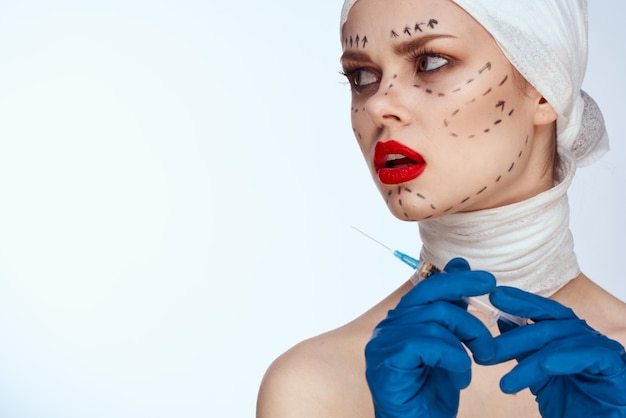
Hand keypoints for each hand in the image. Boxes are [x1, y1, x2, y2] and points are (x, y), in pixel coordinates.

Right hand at [365, 258, 495, 417]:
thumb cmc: (431, 398)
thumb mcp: (449, 349)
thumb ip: (452, 312)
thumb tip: (459, 265)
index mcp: (399, 322)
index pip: (426, 287)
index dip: (456, 278)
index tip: (486, 279)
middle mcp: (386, 329)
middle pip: (428, 296)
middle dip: (465, 295)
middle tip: (493, 297)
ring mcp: (383, 345)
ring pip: (434, 321)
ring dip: (467, 340)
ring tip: (481, 361)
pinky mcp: (386, 363)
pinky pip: (428, 344)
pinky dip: (453, 358)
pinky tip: (461, 378)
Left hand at [478, 286, 625, 417]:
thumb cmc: (572, 405)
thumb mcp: (540, 375)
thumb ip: (525, 349)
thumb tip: (502, 321)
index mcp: (570, 335)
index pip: (545, 311)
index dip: (522, 301)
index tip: (495, 296)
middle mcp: (587, 337)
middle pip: (549, 325)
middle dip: (514, 338)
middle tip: (485, 351)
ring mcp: (604, 349)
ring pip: (562, 343)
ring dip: (530, 363)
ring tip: (506, 384)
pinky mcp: (616, 366)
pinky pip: (591, 355)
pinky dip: (565, 358)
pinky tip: (545, 366)